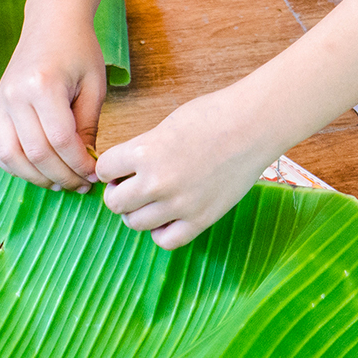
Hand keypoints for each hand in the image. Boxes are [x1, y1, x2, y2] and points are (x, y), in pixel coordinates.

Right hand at [0, 10, 106, 191]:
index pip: (60, 140)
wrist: (52, 23)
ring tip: (60, 182)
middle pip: (36, 154)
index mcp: (43, 86)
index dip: (79, 165)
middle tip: (81, 185)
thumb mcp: (94, 87)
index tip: (94, 175)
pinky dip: (15, 167)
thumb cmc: (78, 51)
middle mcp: (15, 95)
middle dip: (62, 176)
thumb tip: (85, 166)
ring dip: (37, 178)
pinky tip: (37, 170)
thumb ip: (87, 127)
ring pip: (11, 158)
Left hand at [96, 86, 279, 249]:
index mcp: (144, 152)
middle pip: (114, 202)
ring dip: (137, 212)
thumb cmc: (212, 116)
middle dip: (119, 192)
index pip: (103, 170)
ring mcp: (180, 204)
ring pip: (135, 223)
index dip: (110, 168)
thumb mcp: (165, 126)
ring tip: (151, 200)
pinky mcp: (202, 219)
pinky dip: (161, 231)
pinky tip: (168, 216)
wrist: (254, 125)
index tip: (120, 168)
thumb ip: (141, 151)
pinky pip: (166, 240)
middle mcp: (157, 181)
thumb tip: (124, 171)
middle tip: (132, 184)